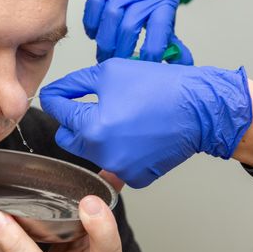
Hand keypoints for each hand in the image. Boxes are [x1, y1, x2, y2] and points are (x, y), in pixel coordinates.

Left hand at [40, 58, 251, 187]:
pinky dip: (118, 151)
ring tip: (121, 118)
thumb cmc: (159, 87)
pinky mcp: (135, 178)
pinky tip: (135, 135)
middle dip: (74, 123)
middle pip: (68, 139)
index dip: (57, 98)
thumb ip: (73, 84)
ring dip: (96, 136)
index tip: (59, 94)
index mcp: (91, 128)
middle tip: (94, 107)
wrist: (200, 108)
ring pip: (90, 152)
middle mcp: (102, 155)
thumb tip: (52, 94)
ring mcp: (120, 169)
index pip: (57, 112)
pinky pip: (114, 164)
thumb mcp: (108, 73)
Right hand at [84, 0, 191, 64]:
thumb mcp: (164, 14)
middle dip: (120, 52)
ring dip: (104, 44)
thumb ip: (171, 41)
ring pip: (109, 21)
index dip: (151, 53)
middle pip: (128, 28)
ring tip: (104, 55)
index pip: (158, 30)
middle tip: (116, 65)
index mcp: (162, 3)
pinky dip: (92, 28)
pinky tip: (95, 35)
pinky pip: (93, 12)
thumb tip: (184, 64)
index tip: (144, 67)